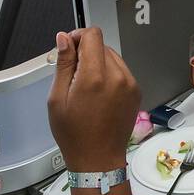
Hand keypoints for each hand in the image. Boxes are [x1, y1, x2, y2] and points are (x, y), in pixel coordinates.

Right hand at [47, 28, 140, 173]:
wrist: (98, 159)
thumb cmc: (74, 134)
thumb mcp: (57, 98)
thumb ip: (63, 64)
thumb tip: (64, 38)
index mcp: (95, 77)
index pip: (92, 35)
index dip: (78, 36)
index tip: (69, 48)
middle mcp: (117, 77)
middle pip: (102, 44)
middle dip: (86, 52)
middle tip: (73, 74)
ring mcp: (130, 84)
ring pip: (113, 56)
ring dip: (98, 62)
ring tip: (86, 86)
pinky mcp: (136, 91)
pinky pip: (122, 70)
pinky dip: (110, 74)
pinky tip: (99, 92)